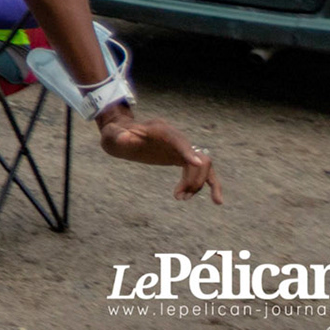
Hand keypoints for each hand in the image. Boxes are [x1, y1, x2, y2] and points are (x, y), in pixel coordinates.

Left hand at [95, 106, 222, 202]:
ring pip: (203, 165)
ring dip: (197, 184)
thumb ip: (118, 135)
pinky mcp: (182, 157)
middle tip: (178, 196)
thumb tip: (125, 138)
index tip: (198, 164)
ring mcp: (181, 147)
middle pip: (195, 155)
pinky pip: (203, 170)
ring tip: (180, 198)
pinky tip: (217, 201)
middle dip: (192, 178)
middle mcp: (175, 137)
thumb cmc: (116, 135)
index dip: (187, 150)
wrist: (122, 135)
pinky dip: (210, 183)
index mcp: (159, 129)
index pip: (177, 138)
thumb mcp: (112, 135)